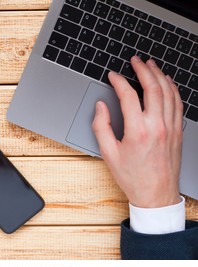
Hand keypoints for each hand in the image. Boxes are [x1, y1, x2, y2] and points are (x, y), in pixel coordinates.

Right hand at [92, 56, 182, 207]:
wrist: (156, 194)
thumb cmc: (132, 177)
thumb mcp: (108, 154)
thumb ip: (101, 127)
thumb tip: (101, 107)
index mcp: (137, 131)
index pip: (128, 96)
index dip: (119, 81)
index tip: (112, 75)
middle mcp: (157, 126)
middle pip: (153, 88)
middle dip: (143, 70)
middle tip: (135, 60)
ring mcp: (171, 128)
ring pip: (168, 92)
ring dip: (159, 75)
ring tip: (151, 65)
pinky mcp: (178, 131)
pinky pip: (178, 103)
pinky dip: (173, 89)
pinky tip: (167, 82)